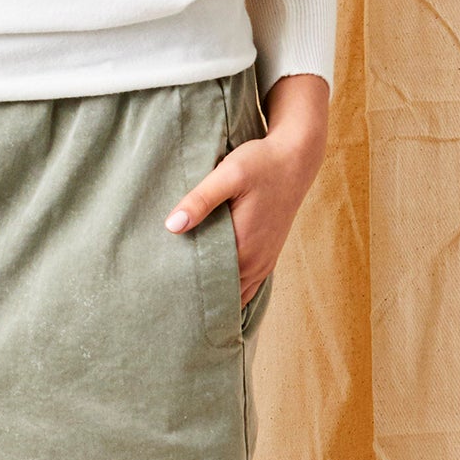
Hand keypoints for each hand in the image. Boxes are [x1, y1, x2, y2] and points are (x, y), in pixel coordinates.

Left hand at [165, 74, 330, 304]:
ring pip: (235, 295)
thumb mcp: (228, 175)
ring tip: (184, 299)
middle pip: (220, 296)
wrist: (296, 158)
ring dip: (214, 296)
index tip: (162, 294)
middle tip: (166, 301)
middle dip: (196, 298)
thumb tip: (172, 226)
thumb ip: (200, 200)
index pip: (208, 286)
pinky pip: (247, 287)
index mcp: (244, 249)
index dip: (185, 292)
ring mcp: (264, 264)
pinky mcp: (267, 258)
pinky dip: (229, 290)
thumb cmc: (262, 163)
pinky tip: (211, 288)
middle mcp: (256, 264)